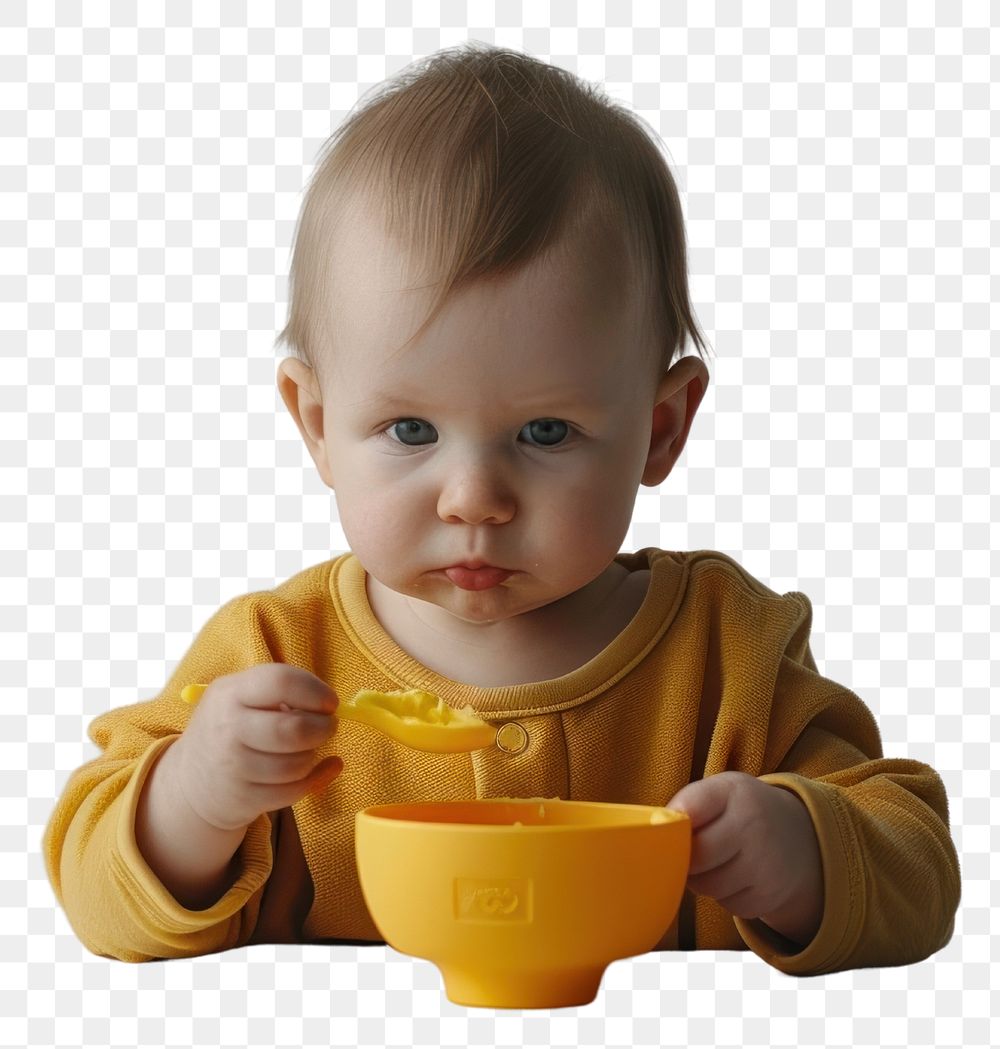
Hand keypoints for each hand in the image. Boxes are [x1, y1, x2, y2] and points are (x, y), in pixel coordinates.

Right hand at [170, 663, 342, 830]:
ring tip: (307, 749)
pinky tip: (315, 770)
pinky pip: (294, 791)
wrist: (191, 780)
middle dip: (324, 728)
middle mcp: (228, 728)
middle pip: (293, 729)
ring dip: (313, 756)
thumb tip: (331, 706)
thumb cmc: (231, 728)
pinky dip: (313, 780)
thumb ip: (281, 692)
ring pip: (297, 764)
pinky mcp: (243, 799)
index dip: (315, 691)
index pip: (280, 681)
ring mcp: (233, 767)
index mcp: (230, 692)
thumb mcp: (241, 697)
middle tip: (328, 727)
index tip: (330, 702)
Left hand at [667, 771, 823, 945]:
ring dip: (701, 879)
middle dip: (686, 858)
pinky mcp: (768, 896)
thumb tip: (656, 831)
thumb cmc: (741, 811)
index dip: (674, 823)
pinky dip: (723, 896)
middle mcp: (753, 826)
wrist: (800, 835)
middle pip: (697, 856)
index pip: (691, 808)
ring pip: (708, 885)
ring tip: (714, 862)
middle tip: (689, 851)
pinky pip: (727, 904)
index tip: (667, 828)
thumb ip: (688, 804)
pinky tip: (734, 877)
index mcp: (734, 792)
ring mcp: (764, 863)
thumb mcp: (721, 792)